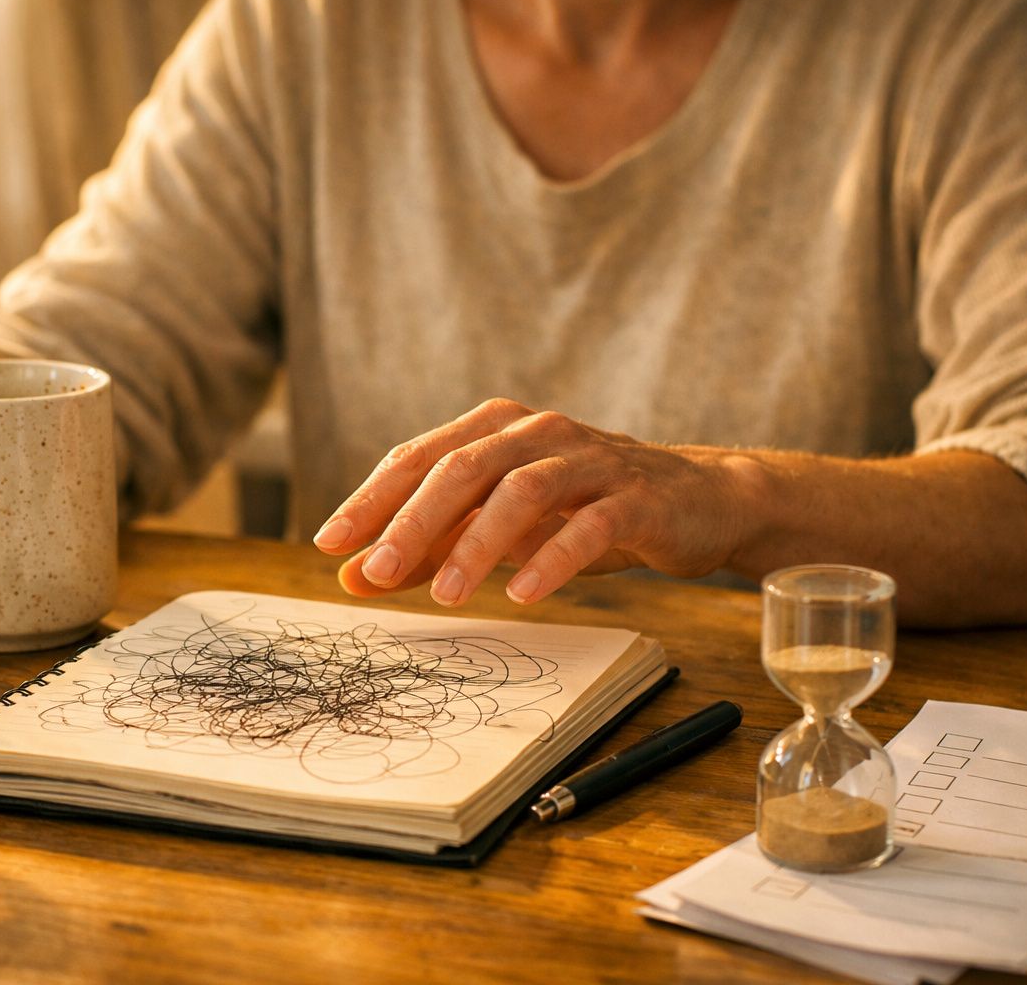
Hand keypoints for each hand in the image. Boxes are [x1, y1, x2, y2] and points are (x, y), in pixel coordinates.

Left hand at [311, 398, 756, 606]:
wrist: (696, 500)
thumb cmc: (583, 510)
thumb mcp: (498, 530)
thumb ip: (429, 548)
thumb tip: (352, 576)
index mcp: (495, 429)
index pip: (419, 458)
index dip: (372, 499)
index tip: (330, 543)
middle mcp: (538, 432)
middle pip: (463, 467)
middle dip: (413, 521)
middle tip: (378, 571)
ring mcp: (590, 459)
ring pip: (522, 489)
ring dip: (478, 544)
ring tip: (449, 595)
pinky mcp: (637, 496)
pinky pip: (590, 524)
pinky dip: (552, 557)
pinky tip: (524, 593)